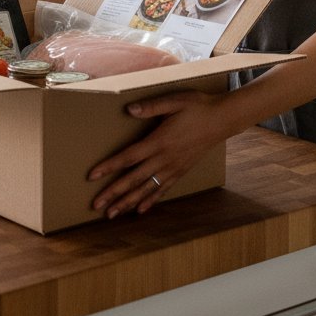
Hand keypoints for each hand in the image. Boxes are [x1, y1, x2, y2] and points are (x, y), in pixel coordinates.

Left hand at [88, 90, 229, 217]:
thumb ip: (150, 106)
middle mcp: (165, 159)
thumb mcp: (174, 101)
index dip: (109, 167)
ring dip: (128, 202)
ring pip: (146, 189)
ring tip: (112, 214)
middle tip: (96, 205)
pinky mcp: (181, 171)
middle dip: (114, 193)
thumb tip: (129, 109)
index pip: (128, 157)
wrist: (223, 119)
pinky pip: (163, 189)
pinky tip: (140, 210)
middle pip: (133, 179)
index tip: (92, 176)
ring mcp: (174, 168)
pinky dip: (150, 201)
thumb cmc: (197, 106)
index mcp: (159, 141)